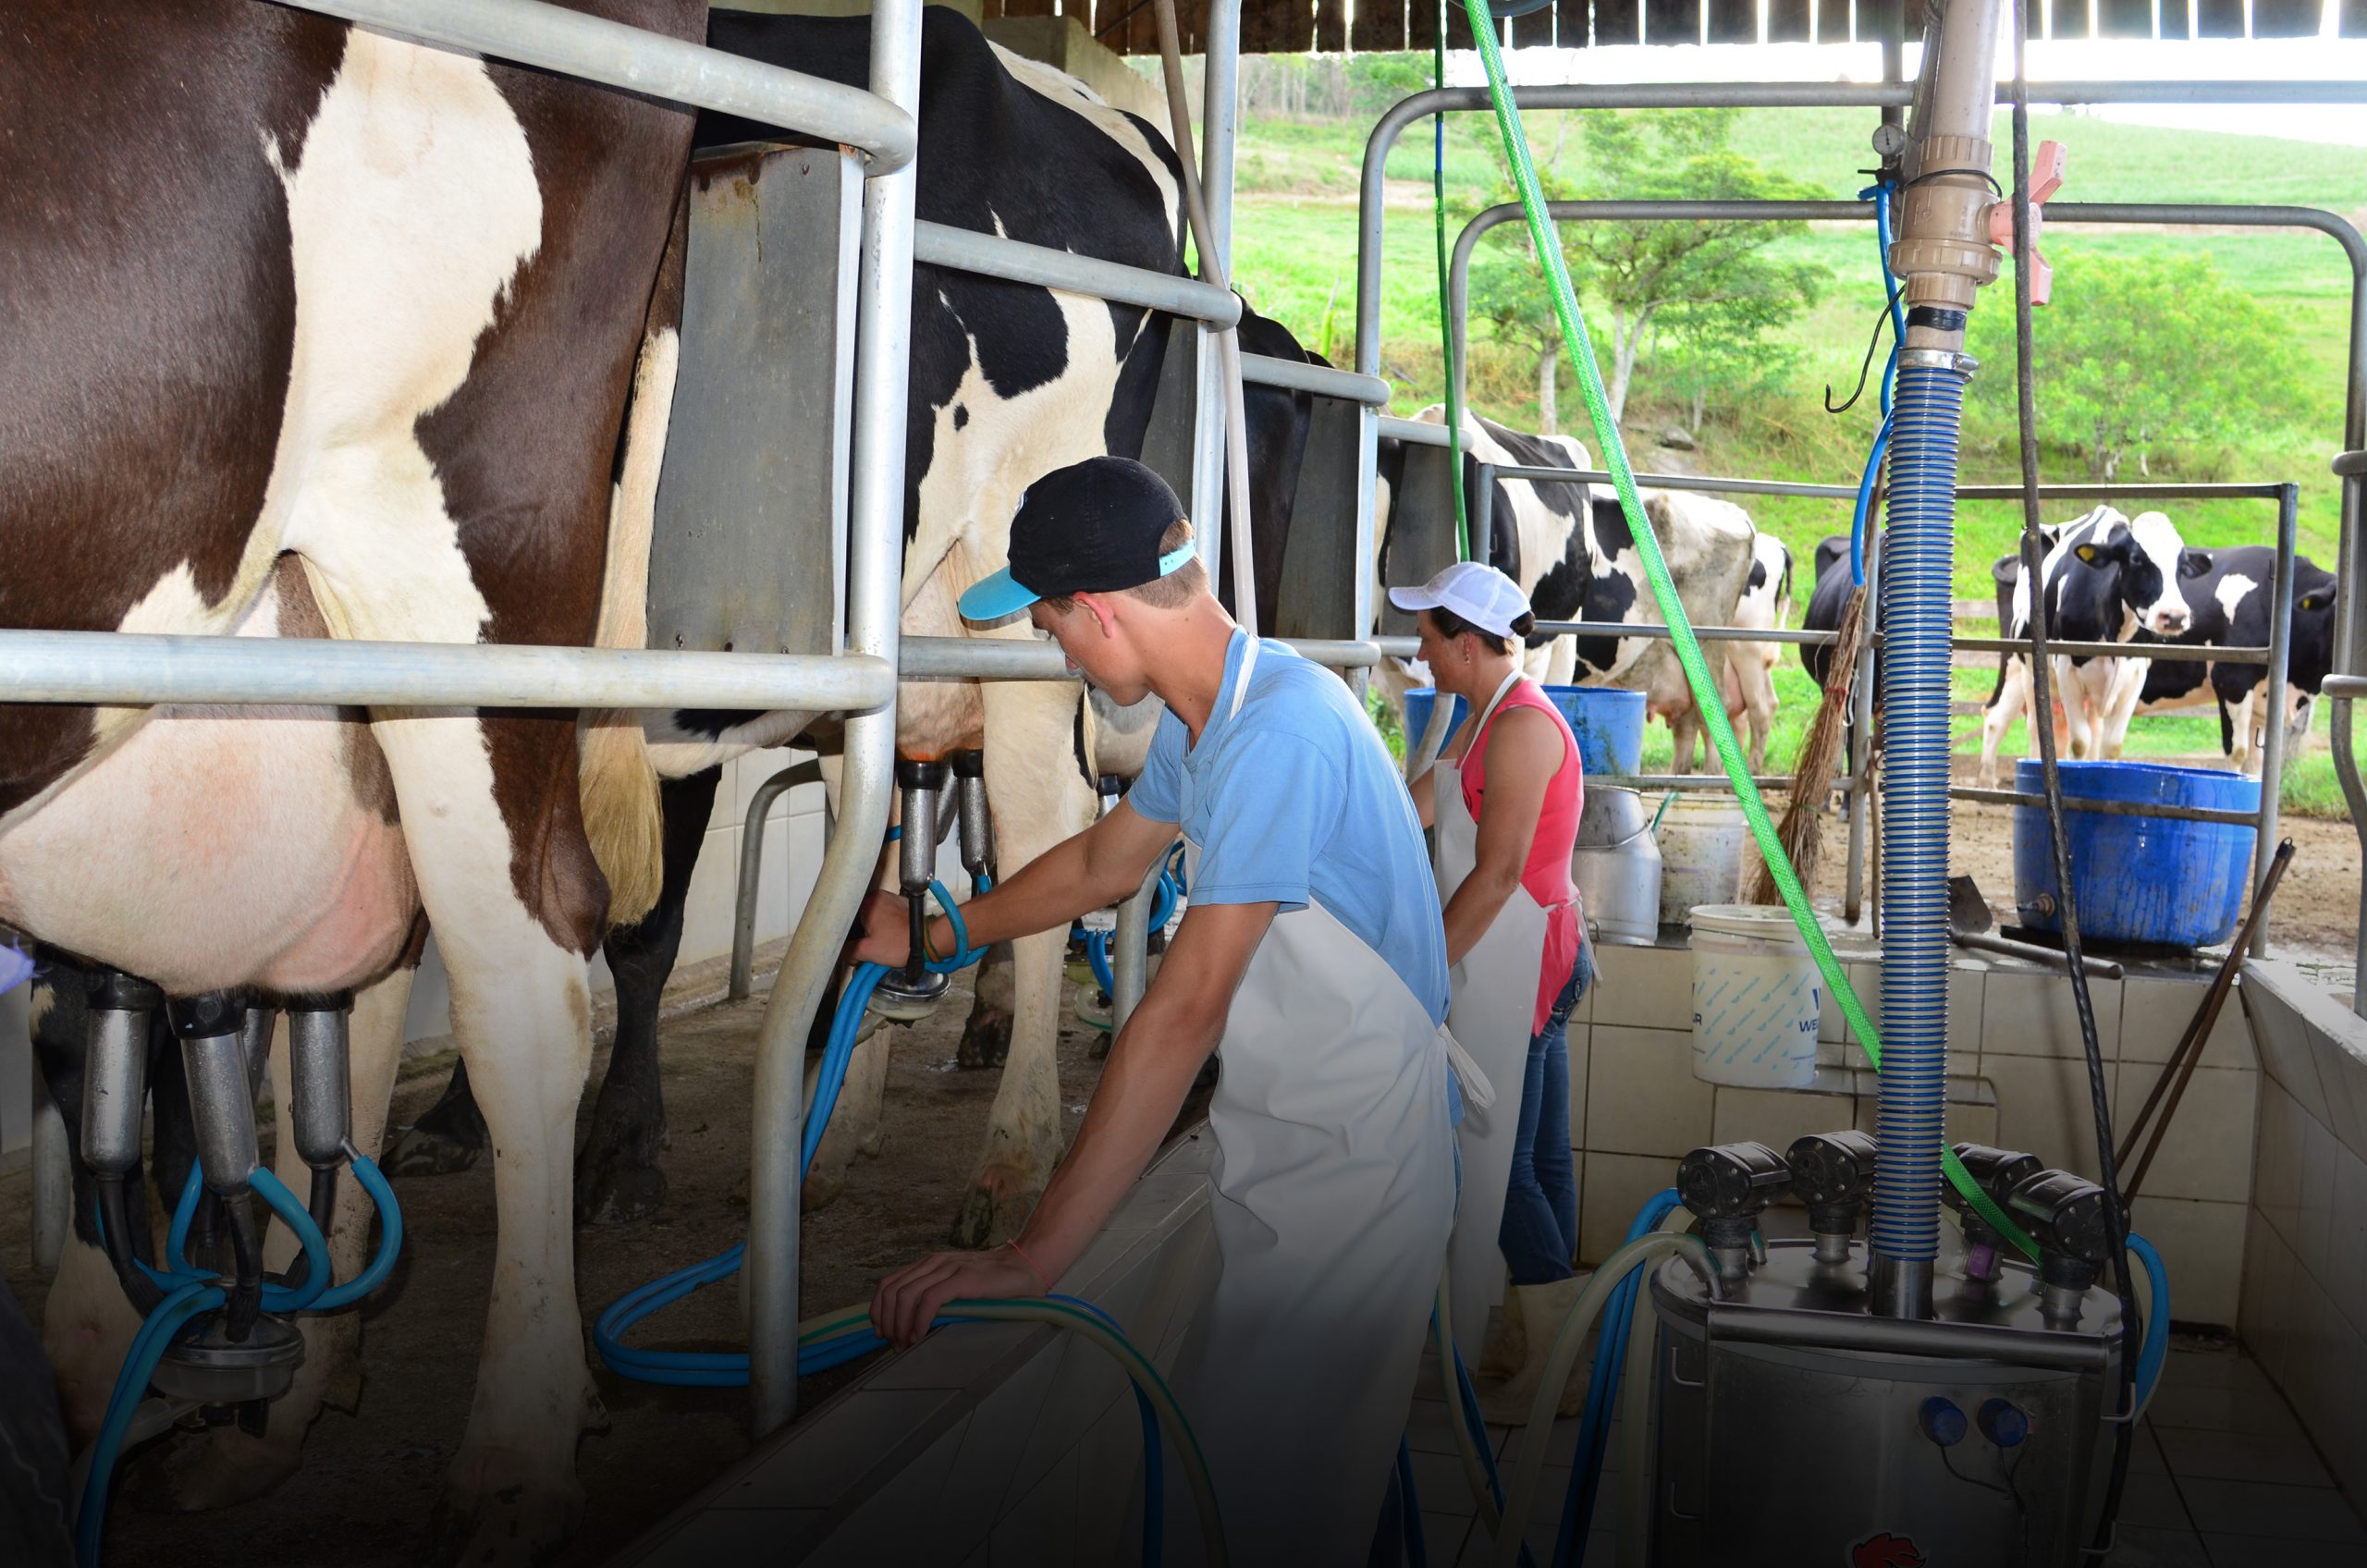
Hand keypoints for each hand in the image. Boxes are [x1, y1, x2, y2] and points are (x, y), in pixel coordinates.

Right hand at [847, 888, 913, 968]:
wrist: (929, 939)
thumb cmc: (901, 943)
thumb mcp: (868, 951)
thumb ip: (848, 951)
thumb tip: (842, 951)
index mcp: (867, 902)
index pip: (845, 918)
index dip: (845, 934)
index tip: (849, 945)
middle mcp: (878, 896)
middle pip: (858, 917)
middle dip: (859, 934)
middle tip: (863, 948)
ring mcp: (891, 899)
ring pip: (871, 917)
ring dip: (871, 931)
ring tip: (878, 944)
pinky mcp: (901, 905)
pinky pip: (884, 916)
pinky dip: (883, 927)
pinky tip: (887, 938)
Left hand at [870, 1246, 1043, 1348]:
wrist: (1024, 1269)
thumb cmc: (993, 1284)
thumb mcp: (955, 1285)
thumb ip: (935, 1294)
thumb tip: (911, 1323)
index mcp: (929, 1264)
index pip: (888, 1283)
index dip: (878, 1309)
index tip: (880, 1332)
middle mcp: (933, 1263)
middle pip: (891, 1291)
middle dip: (886, 1322)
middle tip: (893, 1344)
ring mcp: (947, 1268)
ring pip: (905, 1295)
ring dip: (899, 1325)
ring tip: (904, 1344)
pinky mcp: (962, 1278)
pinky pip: (929, 1301)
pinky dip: (918, 1321)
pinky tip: (919, 1336)